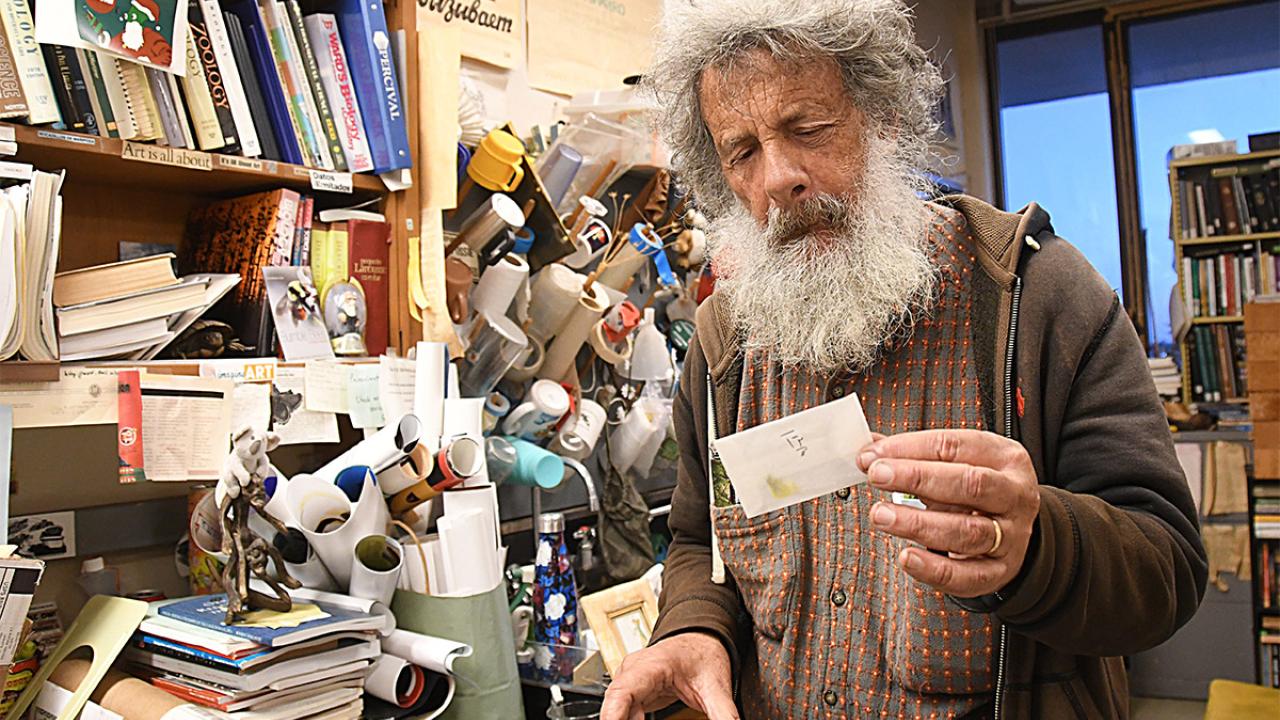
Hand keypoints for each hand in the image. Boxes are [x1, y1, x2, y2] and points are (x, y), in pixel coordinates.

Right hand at [601, 632, 738, 719]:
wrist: (701, 638)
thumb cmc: (704, 653)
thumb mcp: (717, 688)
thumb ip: (724, 717)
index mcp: (652, 666)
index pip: (623, 692)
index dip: (612, 715)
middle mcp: (634, 671)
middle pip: (614, 704)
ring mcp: (630, 681)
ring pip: (616, 710)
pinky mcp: (633, 692)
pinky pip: (624, 712)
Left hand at [857, 429, 1039, 597]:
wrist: (1010, 529)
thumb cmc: (976, 490)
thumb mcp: (955, 463)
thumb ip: (912, 455)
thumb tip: (869, 450)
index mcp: (1004, 458)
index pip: (956, 446)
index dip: (910, 448)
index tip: (873, 455)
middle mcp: (1014, 495)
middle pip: (970, 484)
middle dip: (918, 478)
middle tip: (877, 476)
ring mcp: (1011, 536)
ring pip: (967, 532)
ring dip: (918, 524)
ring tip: (881, 516)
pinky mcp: (999, 572)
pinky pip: (967, 575)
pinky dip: (933, 569)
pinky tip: (907, 557)